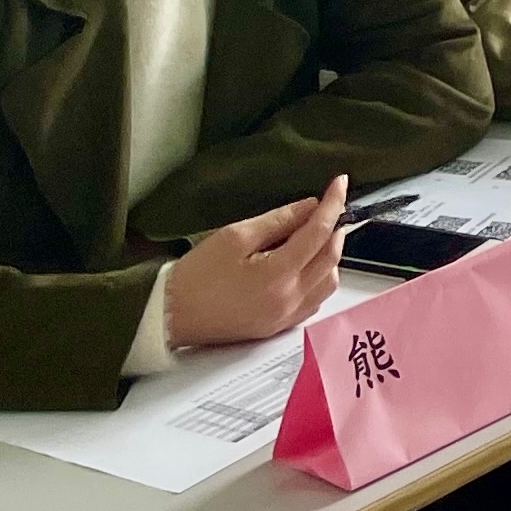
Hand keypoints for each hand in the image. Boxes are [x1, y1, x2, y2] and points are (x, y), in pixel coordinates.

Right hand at [163, 177, 347, 349]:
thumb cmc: (196, 275)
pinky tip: (307, 264)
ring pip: (329, 282)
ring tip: (316, 236)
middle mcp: (289, 299)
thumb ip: (278, 221)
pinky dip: (321, 278)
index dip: (333, 204)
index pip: (319, 232)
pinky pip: (315, 301)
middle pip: (330, 258)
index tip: (339, 183)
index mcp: (278, 274)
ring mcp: (286, 317)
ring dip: (330, 255)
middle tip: (330, 207)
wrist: (171, 316)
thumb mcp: (235, 237)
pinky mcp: (279, 327)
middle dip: (335, 228)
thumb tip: (310, 206)